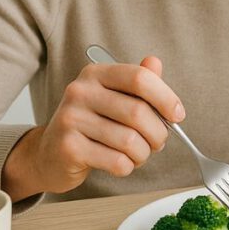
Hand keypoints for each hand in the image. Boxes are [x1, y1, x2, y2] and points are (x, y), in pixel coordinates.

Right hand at [2, 57, 182, 199]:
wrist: (50, 154)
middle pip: (138, 112)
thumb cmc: (90, 125)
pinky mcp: (69, 148)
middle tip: (157, 143)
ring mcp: (71, 119)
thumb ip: (136, 82)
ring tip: (138, 154)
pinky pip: (117, 161)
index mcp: (95, 74)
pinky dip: (128, 167)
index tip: (177, 115)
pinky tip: (121, 164)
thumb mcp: (112, 98)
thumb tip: (155, 62)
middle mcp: (80, 92)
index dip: (166, 97)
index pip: (139, 78)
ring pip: (130, 141)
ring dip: (143, 154)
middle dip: (158, 134)